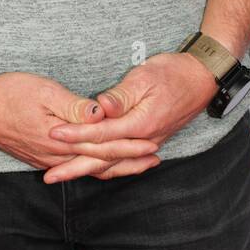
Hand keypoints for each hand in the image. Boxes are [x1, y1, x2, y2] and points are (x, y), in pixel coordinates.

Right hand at [0, 70, 160, 172]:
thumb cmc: (10, 94)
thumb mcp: (44, 92)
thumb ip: (74, 106)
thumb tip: (101, 114)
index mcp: (61, 140)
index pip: (103, 146)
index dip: (129, 145)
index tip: (152, 143)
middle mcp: (56, 156)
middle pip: (99, 162)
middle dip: (129, 161)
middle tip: (154, 158)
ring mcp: (47, 159)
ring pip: (87, 168)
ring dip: (114, 167)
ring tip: (136, 165)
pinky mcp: (40, 157)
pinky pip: (73, 168)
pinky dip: (92, 168)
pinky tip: (99, 166)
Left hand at [42, 51, 218, 182]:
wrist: (201, 79)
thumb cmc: (173, 73)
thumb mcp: (145, 77)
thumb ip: (121, 95)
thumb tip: (100, 107)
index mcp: (141, 124)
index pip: (102, 134)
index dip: (76, 135)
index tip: (53, 134)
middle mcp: (144, 140)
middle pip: (103, 158)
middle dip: (74, 167)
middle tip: (48, 175)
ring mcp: (147, 144)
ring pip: (112, 164)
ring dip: (86, 171)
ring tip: (62, 176)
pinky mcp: (148, 142)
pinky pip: (122, 161)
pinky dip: (105, 168)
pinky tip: (92, 171)